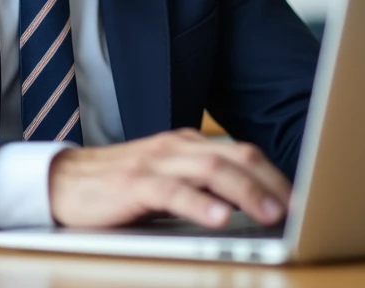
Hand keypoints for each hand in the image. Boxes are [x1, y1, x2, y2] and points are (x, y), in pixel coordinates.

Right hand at [48, 128, 290, 228]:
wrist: (63, 181)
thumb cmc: (120, 187)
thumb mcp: (168, 180)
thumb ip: (203, 185)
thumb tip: (251, 205)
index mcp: (188, 144)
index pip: (242, 152)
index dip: (274, 174)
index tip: (301, 199)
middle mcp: (176, 146)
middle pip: (235, 156)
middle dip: (270, 182)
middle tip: (297, 208)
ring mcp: (155, 162)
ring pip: (211, 170)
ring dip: (245, 192)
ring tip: (270, 214)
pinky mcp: (134, 183)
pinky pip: (173, 191)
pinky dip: (200, 204)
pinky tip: (219, 218)